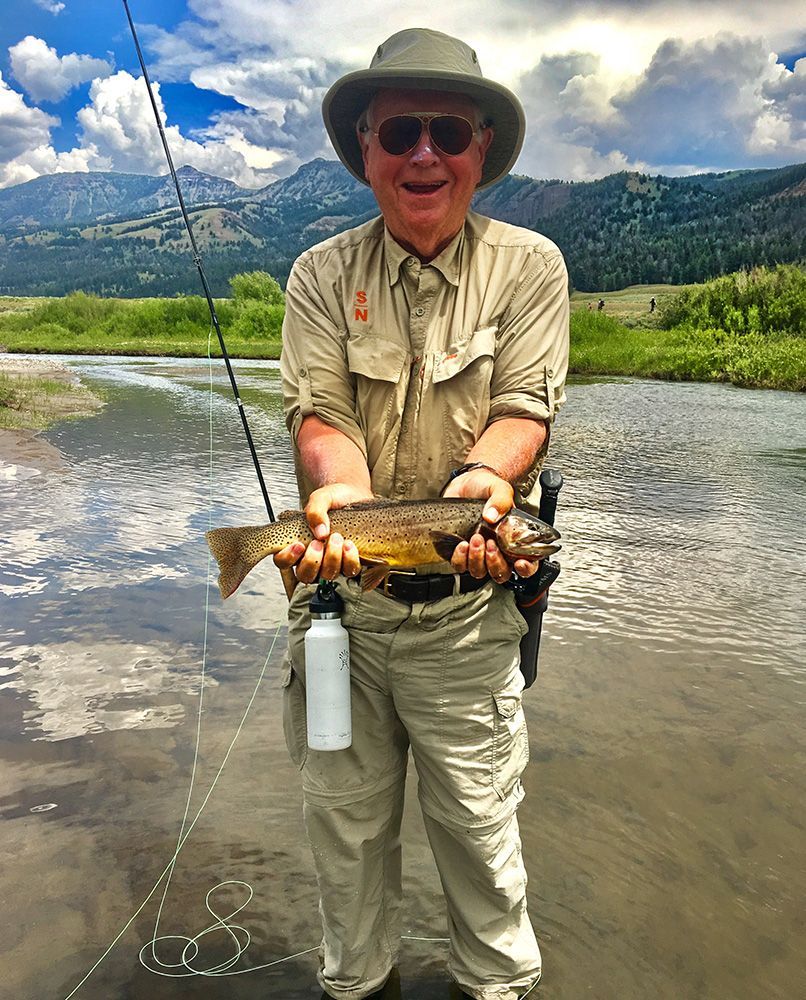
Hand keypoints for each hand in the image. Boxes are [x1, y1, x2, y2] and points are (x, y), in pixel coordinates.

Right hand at [272, 482, 371, 583]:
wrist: (355, 496)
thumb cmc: (333, 499)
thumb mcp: (320, 498)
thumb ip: (315, 510)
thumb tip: (321, 533)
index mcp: (296, 544)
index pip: (282, 561)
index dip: (287, 557)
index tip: (299, 544)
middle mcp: (311, 558)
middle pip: (304, 574)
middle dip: (312, 561)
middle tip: (319, 542)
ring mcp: (330, 563)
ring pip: (327, 575)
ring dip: (332, 559)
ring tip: (337, 537)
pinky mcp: (349, 563)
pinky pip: (349, 571)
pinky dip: (349, 560)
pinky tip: (350, 545)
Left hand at [443, 467, 539, 582]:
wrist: (465, 484)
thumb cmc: (486, 488)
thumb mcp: (499, 488)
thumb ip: (501, 500)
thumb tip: (491, 516)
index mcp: (514, 540)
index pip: (527, 563)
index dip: (527, 568)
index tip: (520, 563)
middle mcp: (498, 550)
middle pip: (501, 573)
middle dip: (495, 562)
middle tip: (491, 544)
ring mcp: (479, 552)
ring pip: (480, 572)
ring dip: (477, 559)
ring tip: (475, 539)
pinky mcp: (461, 551)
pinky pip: (460, 566)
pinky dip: (460, 558)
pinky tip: (461, 544)